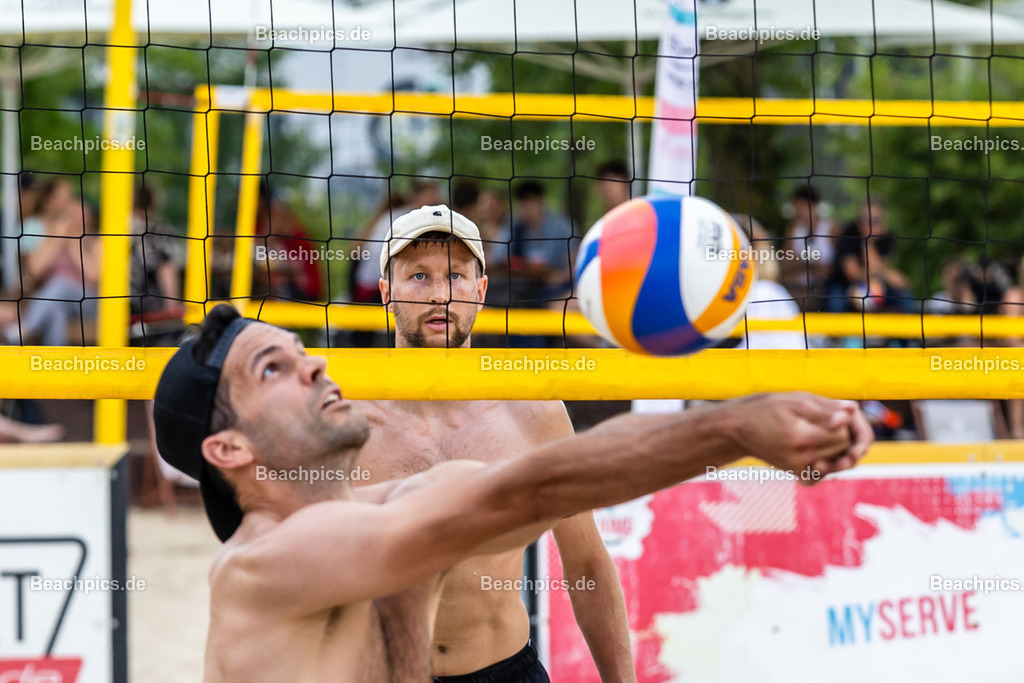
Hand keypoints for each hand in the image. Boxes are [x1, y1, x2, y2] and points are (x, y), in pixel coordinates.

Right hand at [730, 392, 872, 482]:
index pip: (842, 434)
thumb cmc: (768, 409)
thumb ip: (825, 409)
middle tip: (828, 418)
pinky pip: (823, 471)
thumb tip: (851, 413)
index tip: (832, 411)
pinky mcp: (797, 473)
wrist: (740, 429)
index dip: (842, 421)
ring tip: (823, 429)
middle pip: (841, 448)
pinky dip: (827, 459)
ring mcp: (799, 468)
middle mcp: (802, 458)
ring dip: (836, 445)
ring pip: (835, 459)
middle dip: (841, 432)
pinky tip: (820, 447)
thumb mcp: (795, 401)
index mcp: (803, 438)